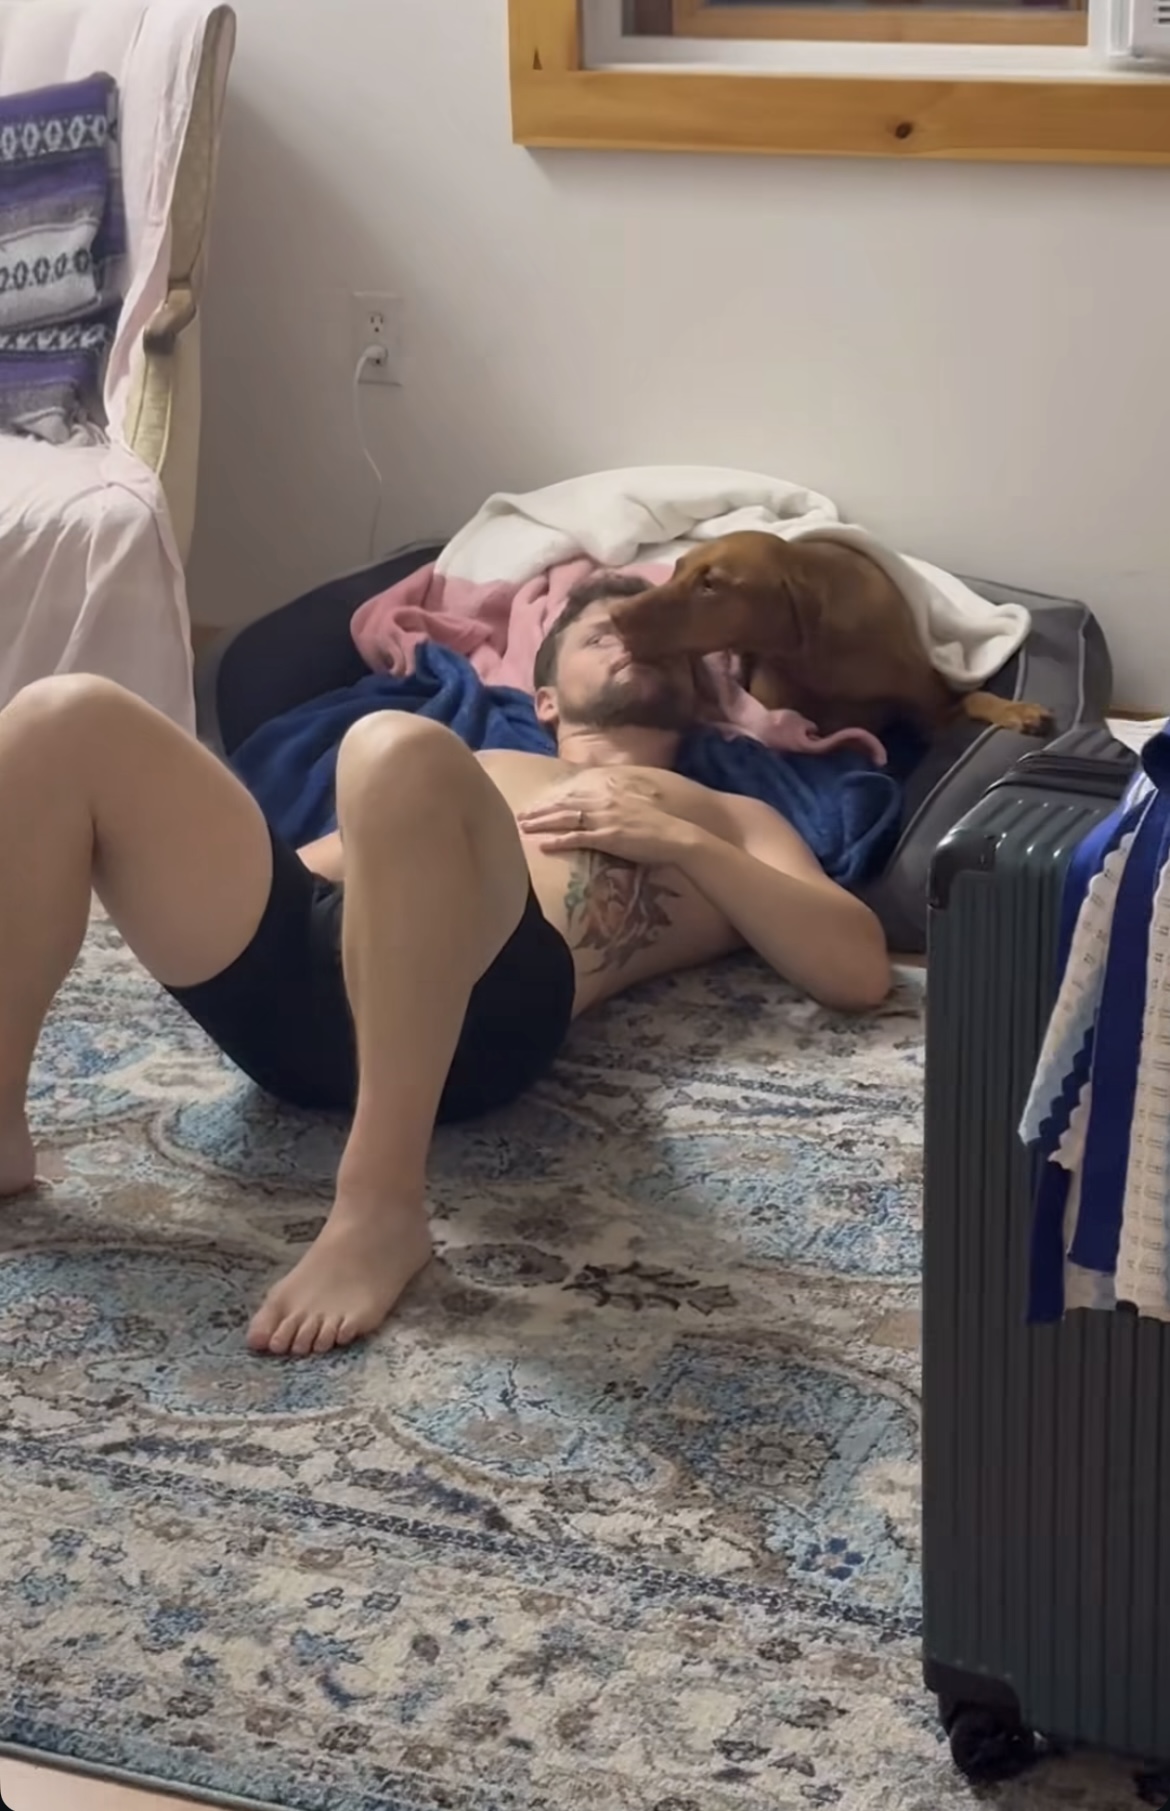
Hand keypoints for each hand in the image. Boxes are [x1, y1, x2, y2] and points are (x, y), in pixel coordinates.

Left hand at [516, 771, 693, 864]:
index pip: (576, 792)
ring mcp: (604, 819)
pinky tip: (543, 845)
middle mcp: (604, 801)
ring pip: (565, 818)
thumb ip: (620, 797)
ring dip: (542, 822)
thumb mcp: (638, 801)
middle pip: (565, 803)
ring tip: (525, 827)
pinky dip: (558, 841)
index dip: (556, 797)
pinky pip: (577, 838)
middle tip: (522, 814)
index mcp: (611, 790)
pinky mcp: (607, 838)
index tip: (541, 801)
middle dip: (541, 809)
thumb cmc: (661, 821)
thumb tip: (607, 801)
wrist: (676, 835)